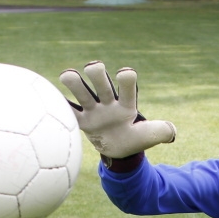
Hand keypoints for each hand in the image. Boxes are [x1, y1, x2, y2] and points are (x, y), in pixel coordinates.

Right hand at [59, 61, 175, 159]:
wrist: (118, 148)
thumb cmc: (134, 138)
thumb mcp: (150, 136)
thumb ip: (162, 131)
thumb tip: (171, 132)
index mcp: (126, 104)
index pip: (128, 86)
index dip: (127, 78)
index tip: (125, 74)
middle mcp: (108, 102)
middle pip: (100, 81)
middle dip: (97, 72)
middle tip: (95, 68)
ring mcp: (93, 110)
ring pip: (81, 91)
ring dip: (74, 82)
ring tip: (68, 75)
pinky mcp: (81, 120)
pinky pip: (67, 110)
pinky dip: (59, 104)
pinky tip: (47, 97)